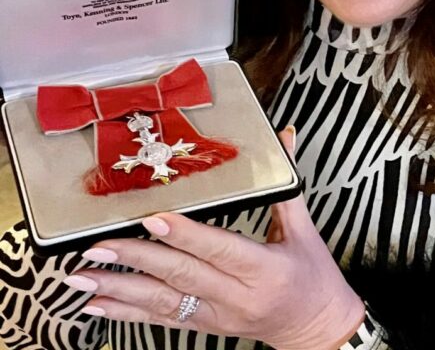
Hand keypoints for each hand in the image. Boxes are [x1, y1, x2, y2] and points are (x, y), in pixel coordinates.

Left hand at [64, 127, 364, 349]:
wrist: (318, 329)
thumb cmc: (313, 277)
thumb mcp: (305, 231)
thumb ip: (286, 186)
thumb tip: (286, 137)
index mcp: (266, 269)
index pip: (220, 249)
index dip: (186, 235)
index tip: (152, 219)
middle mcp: (238, 297)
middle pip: (182, 276)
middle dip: (136, 259)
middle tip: (98, 244)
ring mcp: (218, 316)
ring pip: (163, 302)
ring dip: (119, 289)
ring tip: (82, 275)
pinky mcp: (206, 326)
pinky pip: (161, 320)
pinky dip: (125, 312)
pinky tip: (96, 303)